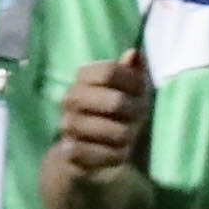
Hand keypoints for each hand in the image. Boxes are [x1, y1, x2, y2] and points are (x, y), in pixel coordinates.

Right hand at [45, 52, 152, 186]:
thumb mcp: (127, 90)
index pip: (109, 71)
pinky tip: (118, 152)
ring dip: (126, 135)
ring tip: (129, 136)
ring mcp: (67, 125)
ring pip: (111, 130)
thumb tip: (134, 53)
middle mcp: (70, 98)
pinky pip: (101, 153)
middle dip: (134, 112)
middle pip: (115, 102)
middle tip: (139, 117)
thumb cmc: (114, 113)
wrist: (85, 149)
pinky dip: (115, 155)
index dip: (132, 82)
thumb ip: (131, 72)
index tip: (140, 91)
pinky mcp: (69, 151)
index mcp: (82, 78)